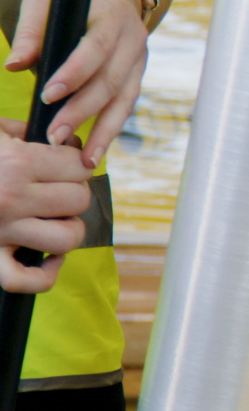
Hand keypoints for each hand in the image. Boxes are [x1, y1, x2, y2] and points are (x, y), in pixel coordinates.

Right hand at [0, 119, 91, 292]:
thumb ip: (23, 131)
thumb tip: (61, 139)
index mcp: (16, 162)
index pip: (78, 167)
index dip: (76, 164)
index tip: (65, 164)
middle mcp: (12, 198)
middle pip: (78, 200)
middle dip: (73, 192)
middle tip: (57, 189)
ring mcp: (0, 231)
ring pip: (66, 239)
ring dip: (68, 229)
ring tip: (55, 219)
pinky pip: (25, 280)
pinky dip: (46, 274)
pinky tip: (49, 258)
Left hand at [6, 0, 148, 168]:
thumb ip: (31, 33)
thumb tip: (13, 66)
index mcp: (111, 17)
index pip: (96, 49)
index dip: (75, 73)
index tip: (49, 95)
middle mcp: (133, 41)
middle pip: (111, 81)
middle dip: (83, 112)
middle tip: (56, 136)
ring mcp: (140, 60)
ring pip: (125, 100)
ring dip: (104, 132)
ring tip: (85, 160)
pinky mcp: (138, 74)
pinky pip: (127, 105)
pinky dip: (112, 128)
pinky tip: (97, 149)